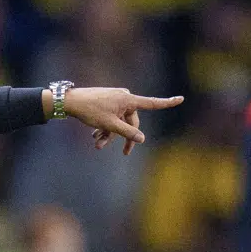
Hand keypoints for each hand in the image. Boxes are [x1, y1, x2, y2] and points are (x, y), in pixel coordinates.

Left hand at [57, 88, 183, 154]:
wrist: (70, 101)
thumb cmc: (90, 111)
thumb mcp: (110, 124)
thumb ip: (127, 132)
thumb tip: (142, 139)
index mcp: (129, 100)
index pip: (152, 103)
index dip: (167, 103)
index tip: (181, 98)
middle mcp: (124, 97)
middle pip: (132, 121)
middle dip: (124, 137)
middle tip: (124, 154)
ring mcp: (115, 99)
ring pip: (119, 121)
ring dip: (110, 134)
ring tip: (96, 144)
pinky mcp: (106, 102)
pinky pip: (111, 117)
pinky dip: (105, 127)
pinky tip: (94, 136)